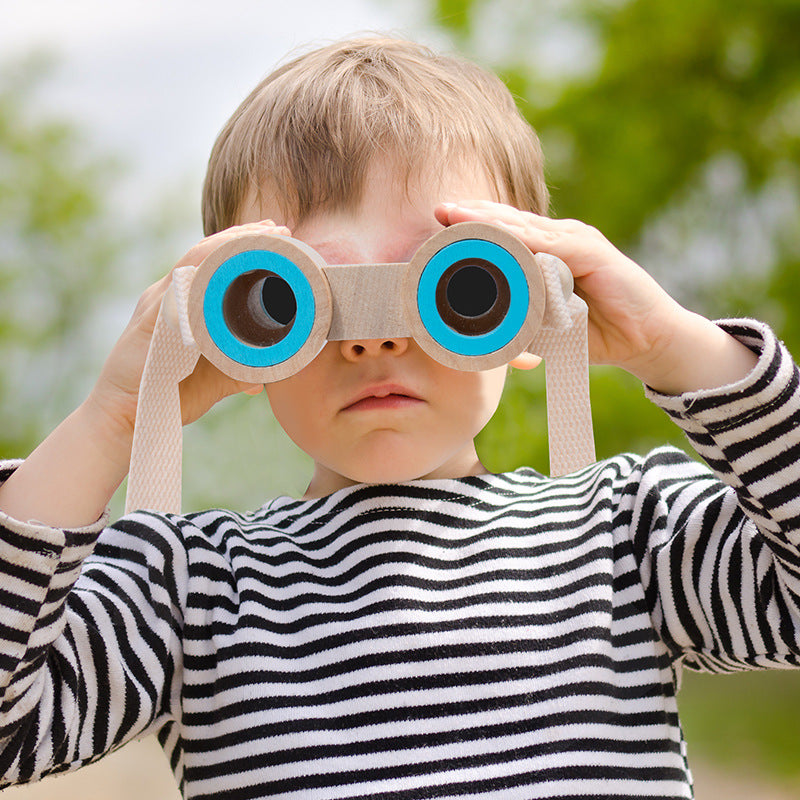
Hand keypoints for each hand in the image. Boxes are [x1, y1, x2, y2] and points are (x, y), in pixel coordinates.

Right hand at [89, 219, 290, 443]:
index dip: (243, 246)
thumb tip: (257, 381)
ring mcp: (158, 306)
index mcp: (181, 304)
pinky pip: (178, 288)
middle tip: (277, 227)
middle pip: (206, 253)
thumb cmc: (168, 396)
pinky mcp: (151, 322)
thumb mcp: (212, 380)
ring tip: (259, 234)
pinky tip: (225, 261)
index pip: (213, 263)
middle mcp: (168, 297)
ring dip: (228, 245)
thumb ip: (233, 374)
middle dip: (243, 236)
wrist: (126, 419)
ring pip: (194, 261)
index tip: (275, 235)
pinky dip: (201, 272)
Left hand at [436, 201, 756, 393]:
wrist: (648, 340)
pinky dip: (523, 241)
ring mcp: (578, 242)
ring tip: (457, 216)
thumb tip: (483, 328)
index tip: (440, 223)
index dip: (475, 225)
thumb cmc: (597, 332)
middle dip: (473, 215)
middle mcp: (563, 239)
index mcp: (551, 250)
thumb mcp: (548, 324)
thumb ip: (520, 318)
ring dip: (490, 221)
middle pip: (511, 222)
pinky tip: (497, 236)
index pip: (507, 231)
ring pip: (525, 228)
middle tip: (439, 209)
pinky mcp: (593, 254)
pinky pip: (551, 245)